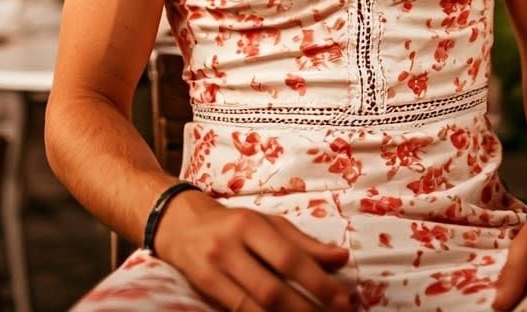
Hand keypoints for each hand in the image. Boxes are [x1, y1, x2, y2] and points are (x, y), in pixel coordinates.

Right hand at [157, 191, 352, 311]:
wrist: (180, 225)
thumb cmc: (234, 224)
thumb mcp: (268, 223)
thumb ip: (304, 243)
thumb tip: (341, 258)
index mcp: (251, 224)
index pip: (289, 258)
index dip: (319, 282)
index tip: (345, 299)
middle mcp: (230, 247)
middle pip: (272, 288)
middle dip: (307, 309)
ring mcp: (213, 272)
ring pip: (254, 307)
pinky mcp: (203, 291)